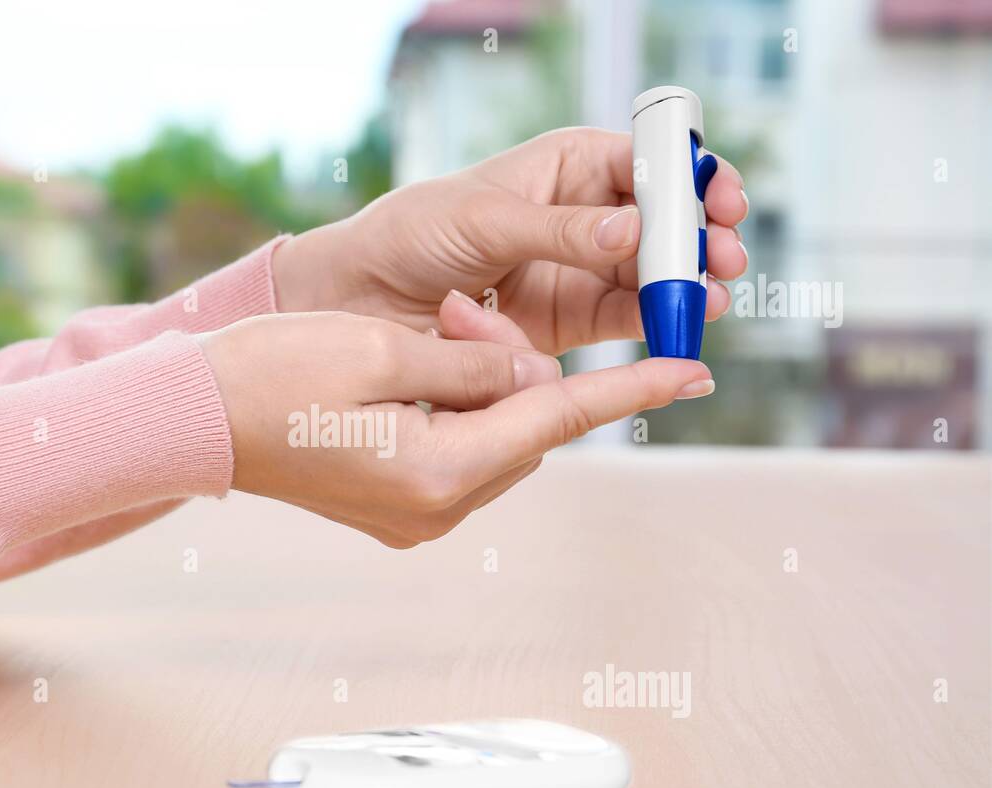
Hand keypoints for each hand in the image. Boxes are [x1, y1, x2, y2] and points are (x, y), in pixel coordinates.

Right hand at [199, 306, 712, 547]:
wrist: (192, 420)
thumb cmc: (273, 375)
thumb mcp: (384, 347)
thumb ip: (478, 362)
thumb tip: (534, 373)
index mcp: (437, 474)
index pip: (558, 422)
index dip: (631, 390)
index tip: (695, 372)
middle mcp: (434, 512)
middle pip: (525, 432)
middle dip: (516, 368)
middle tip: (465, 312)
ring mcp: (413, 519)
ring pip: (494, 443)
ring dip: (482, 387)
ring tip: (430, 337)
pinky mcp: (394, 510)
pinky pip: (458, 457)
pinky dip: (457, 412)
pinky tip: (417, 376)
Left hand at [273, 127, 747, 355]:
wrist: (362, 297)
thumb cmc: (411, 234)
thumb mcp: (485, 220)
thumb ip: (561, 230)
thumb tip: (635, 229)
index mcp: (565, 166)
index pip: (646, 163)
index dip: (691, 178)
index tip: (722, 198)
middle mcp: (581, 216)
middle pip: (661, 222)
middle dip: (699, 238)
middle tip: (727, 257)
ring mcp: (576, 270)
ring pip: (649, 273)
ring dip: (685, 283)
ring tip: (712, 296)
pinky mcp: (564, 323)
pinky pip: (622, 318)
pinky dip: (654, 321)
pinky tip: (683, 323)